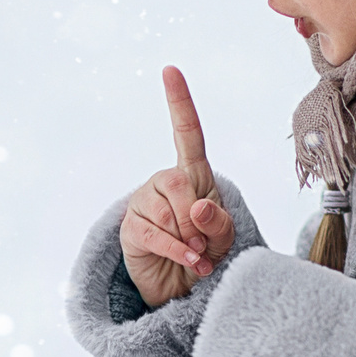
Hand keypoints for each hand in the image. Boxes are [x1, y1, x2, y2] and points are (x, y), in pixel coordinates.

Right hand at [118, 65, 235, 308]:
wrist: (183, 287)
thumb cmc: (206, 251)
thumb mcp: (224, 236)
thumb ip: (218, 221)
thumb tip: (199, 207)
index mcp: (192, 174)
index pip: (186, 133)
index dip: (179, 102)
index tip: (170, 70)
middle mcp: (164, 182)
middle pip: (178, 181)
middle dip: (196, 215)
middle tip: (203, 241)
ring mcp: (144, 203)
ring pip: (167, 210)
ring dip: (187, 238)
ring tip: (194, 254)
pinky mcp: (131, 227)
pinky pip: (153, 234)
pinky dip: (175, 250)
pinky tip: (188, 262)